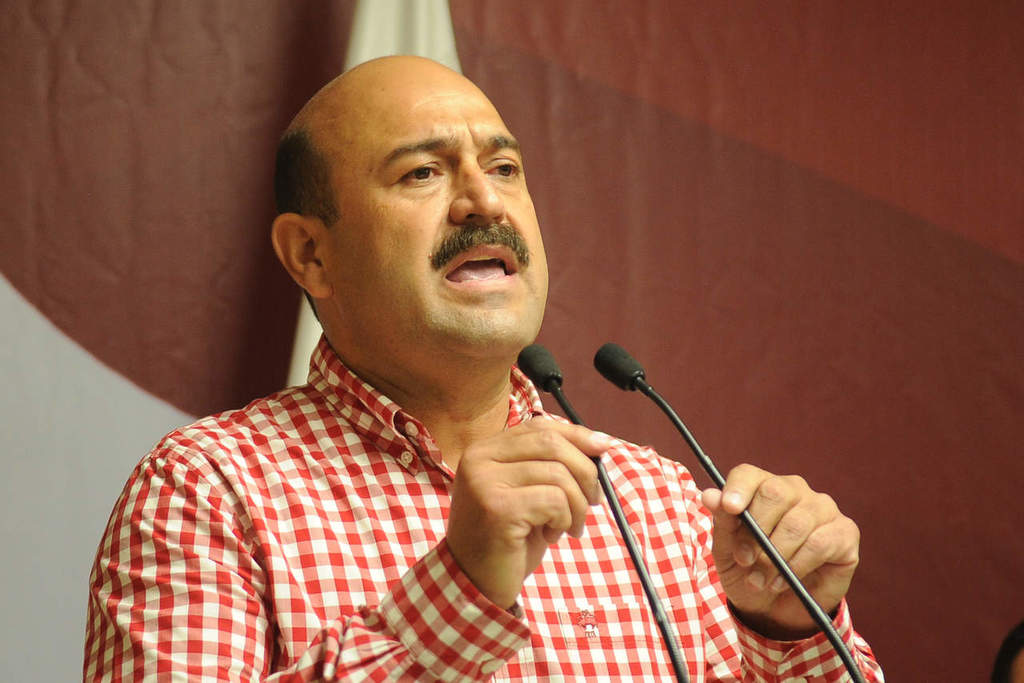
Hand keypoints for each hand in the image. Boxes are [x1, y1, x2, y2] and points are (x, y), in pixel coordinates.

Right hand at [445, 418, 608, 608]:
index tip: (605, 448)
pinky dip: (564, 519)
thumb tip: (600, 444)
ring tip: (567, 527)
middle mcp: (479, 459)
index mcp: (485, 450)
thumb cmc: (507, 540)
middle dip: (585, 471)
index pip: (539, 426)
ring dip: (576, 505)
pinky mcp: (497, 507)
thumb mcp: (527, 493)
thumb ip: (549, 465)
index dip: (577, 435)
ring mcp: (485, 482)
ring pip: (558, 474)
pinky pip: (554, 500)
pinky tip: (551, 536)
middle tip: (593, 501)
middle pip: (552, 443)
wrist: (474, 585)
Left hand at [701, 464, 859, 638]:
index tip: (729, 508)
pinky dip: (797, 566)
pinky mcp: (845, 533)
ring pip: (796, 523)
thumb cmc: (749, 571)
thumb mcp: (727, 551)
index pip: (748, 474)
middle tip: (745, 561)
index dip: (738, 488)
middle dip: (756, 532)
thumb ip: (722, 521)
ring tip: (761, 580)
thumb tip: (709, 495)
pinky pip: (819, 543)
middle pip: (775, 493)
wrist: (774, 609)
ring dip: (774, 558)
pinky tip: (784, 581)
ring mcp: (823, 509)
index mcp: (762, 487)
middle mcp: (795, 491)